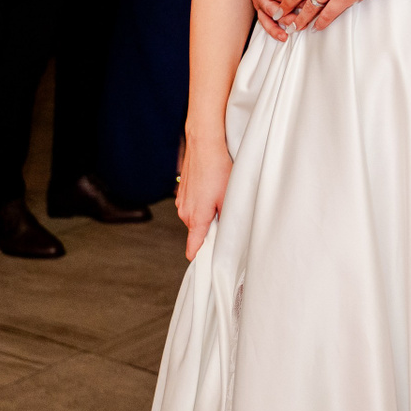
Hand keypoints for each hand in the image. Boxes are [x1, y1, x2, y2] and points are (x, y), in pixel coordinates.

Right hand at [176, 132, 231, 260]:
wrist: (204, 144)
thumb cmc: (218, 168)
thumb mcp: (229, 196)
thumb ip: (226, 219)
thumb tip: (226, 234)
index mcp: (196, 218)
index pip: (194, 246)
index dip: (200, 256)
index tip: (206, 267)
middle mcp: (185, 213)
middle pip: (198, 231)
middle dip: (211, 228)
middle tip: (226, 217)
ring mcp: (182, 201)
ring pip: (196, 217)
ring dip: (207, 213)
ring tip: (219, 197)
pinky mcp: (182, 192)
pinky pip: (193, 205)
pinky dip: (202, 202)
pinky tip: (211, 188)